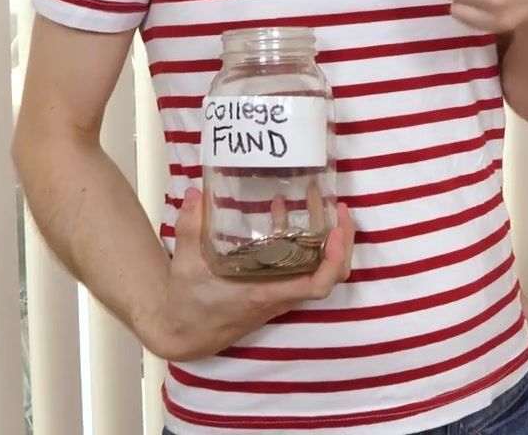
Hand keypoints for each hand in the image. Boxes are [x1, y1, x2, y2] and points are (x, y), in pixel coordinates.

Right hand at [141, 186, 354, 361]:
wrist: (185, 334)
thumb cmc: (188, 306)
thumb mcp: (185, 266)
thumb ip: (189, 228)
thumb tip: (195, 193)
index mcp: (265, 293)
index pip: (317, 285)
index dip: (334, 259)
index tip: (336, 230)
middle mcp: (280, 296)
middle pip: (331, 276)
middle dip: (342, 243)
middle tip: (339, 208)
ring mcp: (279, 294)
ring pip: (319, 270)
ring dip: (324, 238)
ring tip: (316, 200)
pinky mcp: (273, 289)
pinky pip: (299, 266)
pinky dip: (300, 240)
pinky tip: (282, 211)